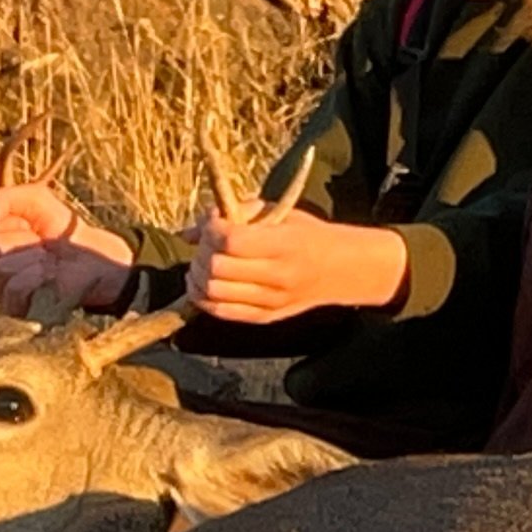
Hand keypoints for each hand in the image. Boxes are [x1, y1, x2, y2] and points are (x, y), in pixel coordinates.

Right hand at [0, 180, 134, 312]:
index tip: (27, 221)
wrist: (93, 258)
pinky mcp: (17, 309)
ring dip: (33, 259)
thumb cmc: (62, 229)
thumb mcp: (35, 199)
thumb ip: (3, 198)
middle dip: (20, 239)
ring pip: (1, 270)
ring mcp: (1, 289)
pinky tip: (51, 275)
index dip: (3, 217)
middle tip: (41, 242)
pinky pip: (15, 289)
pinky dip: (37, 277)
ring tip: (49, 260)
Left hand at [190, 199, 411, 324]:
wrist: (342, 270)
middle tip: (207, 242)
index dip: (212, 228)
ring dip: (199, 276)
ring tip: (203, 263)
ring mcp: (271, 301)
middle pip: (217, 267)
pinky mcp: (265, 317)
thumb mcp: (281, 214)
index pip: (231, 240)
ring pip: (213, 292)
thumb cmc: (309, 235)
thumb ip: (236, 214)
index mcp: (284, 244)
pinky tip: (204, 284)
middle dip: (203, 251)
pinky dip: (203, 298)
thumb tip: (189, 231)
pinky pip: (221, 312)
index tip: (213, 221)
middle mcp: (278, 275)